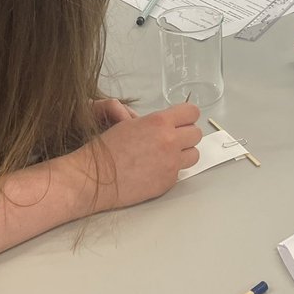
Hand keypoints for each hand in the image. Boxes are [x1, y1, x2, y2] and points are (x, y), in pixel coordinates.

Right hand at [87, 103, 201, 210]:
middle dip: (187, 135)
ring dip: (184, 153)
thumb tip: (166, 123)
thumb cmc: (107, 149)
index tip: (182, 120)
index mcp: (159, 122)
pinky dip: (172, 170)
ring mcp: (171, 163)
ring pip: (194, 154)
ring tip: (168, 155)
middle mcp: (170, 141)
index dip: (187, 116)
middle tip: (173, 138)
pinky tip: (156, 169)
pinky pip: (180, 172)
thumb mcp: (129, 124)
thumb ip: (153, 122)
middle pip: (197, 133)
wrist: (97, 178)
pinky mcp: (169, 181)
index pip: (192, 112)